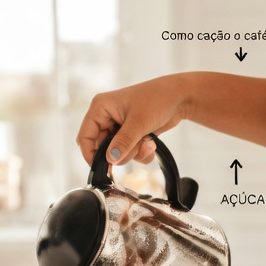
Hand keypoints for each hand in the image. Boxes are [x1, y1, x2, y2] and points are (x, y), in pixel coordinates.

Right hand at [76, 75, 191, 166]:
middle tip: (138, 147)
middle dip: (121, 153)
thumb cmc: (158, 99)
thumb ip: (123, 142)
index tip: (104, 168)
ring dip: (134, 152)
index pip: (85, 137)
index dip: (91, 155)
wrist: (180, 97)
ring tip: (148, 142)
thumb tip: (110, 160)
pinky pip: (129, 151)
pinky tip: (152, 143)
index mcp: (101, 108)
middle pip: (102, 148)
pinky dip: (140, 152)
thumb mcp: (139, 122)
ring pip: (117, 152)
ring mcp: (119, 126)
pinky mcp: (130, 133)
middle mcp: (107, 117)